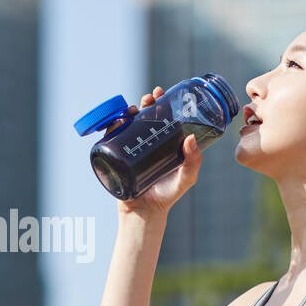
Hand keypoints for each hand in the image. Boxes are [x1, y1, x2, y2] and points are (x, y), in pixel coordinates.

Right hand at [107, 86, 202, 218]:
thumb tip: (191, 138)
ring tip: (134, 110)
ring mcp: (130, 149)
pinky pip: (111, 139)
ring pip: (127, 124)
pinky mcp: (116, 157)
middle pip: (143, 117)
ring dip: (128, 112)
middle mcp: (145, 142)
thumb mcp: (186, 178)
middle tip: (149, 100)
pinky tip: (117, 123)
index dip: (160, 103)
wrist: (146, 213)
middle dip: (145, 104)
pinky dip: (112, 127)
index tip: (160, 93)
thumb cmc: (168, 195)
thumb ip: (193, 161)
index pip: (160, 117)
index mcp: (163, 142)